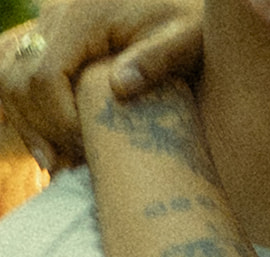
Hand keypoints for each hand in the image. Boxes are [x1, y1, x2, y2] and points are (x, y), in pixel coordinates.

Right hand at [0, 0, 201, 170]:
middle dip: (42, 128)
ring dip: (27, 121)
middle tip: (71, 167)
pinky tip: (49, 140)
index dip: (61, 121)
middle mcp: (57, 15)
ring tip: (58, 162)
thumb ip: (156, 61)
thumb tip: (119, 88)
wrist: (183, 4)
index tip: (89, 152)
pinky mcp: (53, 36)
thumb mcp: (186, 40)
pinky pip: (16, 69)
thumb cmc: (191, 24)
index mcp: (84, 17)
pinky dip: (25, 105)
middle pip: (20, 79)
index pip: (47, 76)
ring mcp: (50, 24)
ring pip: (10, 75)